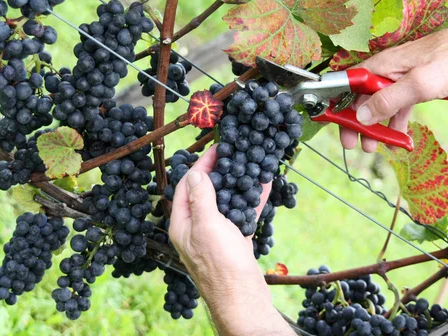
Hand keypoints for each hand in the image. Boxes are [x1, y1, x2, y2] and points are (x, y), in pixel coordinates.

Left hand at [169, 145, 271, 304]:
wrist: (242, 298)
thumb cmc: (220, 265)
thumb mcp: (207, 225)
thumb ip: (201, 198)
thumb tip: (197, 172)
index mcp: (182, 223)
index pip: (187, 185)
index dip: (200, 165)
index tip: (216, 149)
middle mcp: (197, 226)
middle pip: (207, 191)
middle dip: (220, 171)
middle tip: (234, 153)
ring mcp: (217, 234)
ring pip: (226, 200)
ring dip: (238, 182)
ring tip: (249, 163)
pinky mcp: (235, 239)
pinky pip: (242, 213)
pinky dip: (251, 198)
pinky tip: (264, 184)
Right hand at [341, 22, 447, 152]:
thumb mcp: (417, 85)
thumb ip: (388, 101)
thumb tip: (361, 116)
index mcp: (381, 66)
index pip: (349, 84)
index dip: (338, 104)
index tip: (333, 123)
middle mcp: (387, 71)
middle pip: (362, 98)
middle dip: (355, 122)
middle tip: (353, 144)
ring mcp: (401, 79)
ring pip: (380, 105)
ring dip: (375, 127)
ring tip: (374, 147)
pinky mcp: (415, 86)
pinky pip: (399, 106)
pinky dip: (396, 123)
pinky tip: (401, 139)